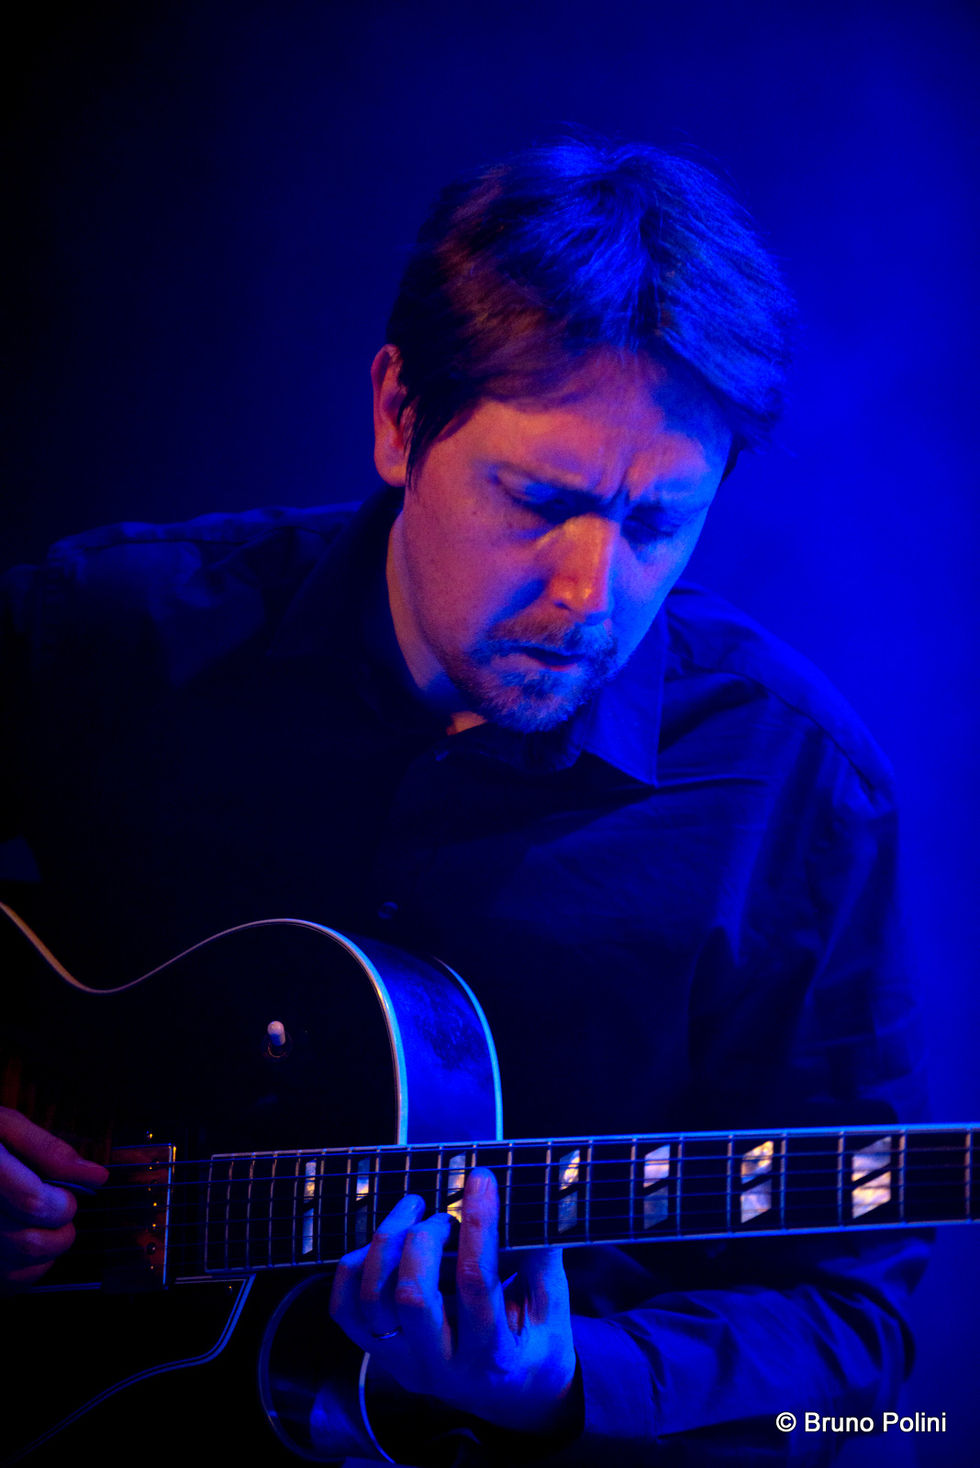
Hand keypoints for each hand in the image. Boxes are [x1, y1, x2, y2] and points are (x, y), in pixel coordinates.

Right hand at [0, 1106, 108, 1284]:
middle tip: (57, 1205)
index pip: (33, 1203)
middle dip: (61, 1226)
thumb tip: (94, 1176)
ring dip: (49, 1246)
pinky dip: (29, 1266)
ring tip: (40, 1220)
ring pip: (22, 1267)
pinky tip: (23, 1238)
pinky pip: (11, 1282)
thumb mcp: (3, 1126)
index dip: (62, 1201)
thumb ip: (48, 1150)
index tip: (69, 1192)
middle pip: (31, 1242)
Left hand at [330, 1168, 578, 1437]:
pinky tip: (383, 1244)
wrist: (512, 1398)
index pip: (477, 1282)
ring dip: (387, 1243)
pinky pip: (345, 1310)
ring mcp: (404, 1363)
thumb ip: (541, 1259)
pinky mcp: (381, 1355)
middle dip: (425, 1238)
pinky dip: (353, 1268)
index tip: (481, 1179)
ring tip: (412, 1212)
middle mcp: (442, 1366)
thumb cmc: (535, 1343)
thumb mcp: (553, 1310)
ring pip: (372, 1300)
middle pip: (412, 1295)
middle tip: (443, 1215)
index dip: (478, 1224)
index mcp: (492, 1355)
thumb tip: (530, 1200)